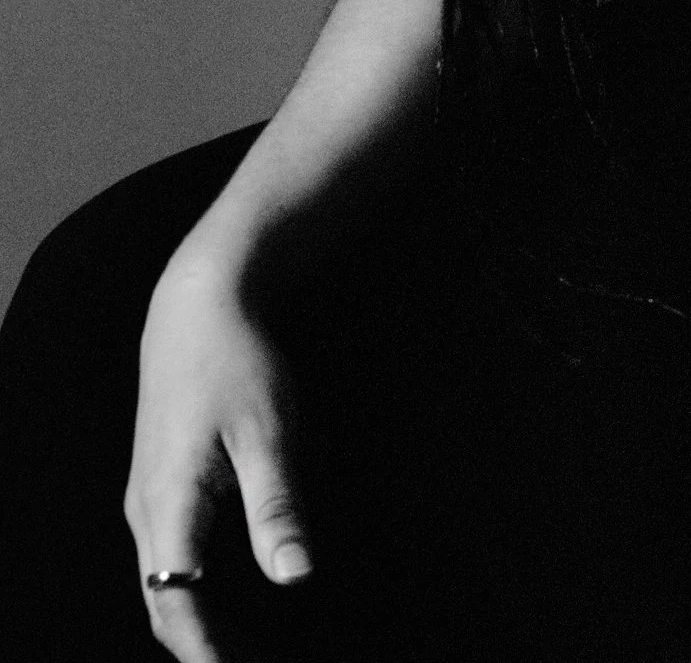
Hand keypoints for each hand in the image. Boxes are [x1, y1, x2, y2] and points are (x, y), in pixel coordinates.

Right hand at [124, 243, 314, 660]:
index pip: (176, 601)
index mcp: (169, 504)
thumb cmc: (236, 363)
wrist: (197, 310)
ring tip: (239, 653)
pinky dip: (193, 591)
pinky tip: (229, 601)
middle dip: (199, 646)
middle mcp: (146, 512)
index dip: (204, 649)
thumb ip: (277, 505)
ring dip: (194, 622)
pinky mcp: (160, 488)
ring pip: (163, 583)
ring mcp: (148, 501)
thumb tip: (296, 576)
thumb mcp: (269, 431)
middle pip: (164, 602)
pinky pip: (168, 558)